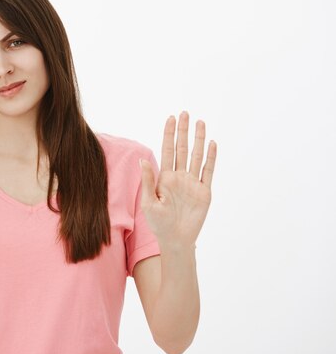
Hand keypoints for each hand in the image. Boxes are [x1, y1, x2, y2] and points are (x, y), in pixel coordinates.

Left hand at [139, 111, 216, 248]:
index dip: (169, 134)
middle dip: (183, 131)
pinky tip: (212, 144)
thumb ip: (148, 181)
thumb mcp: (148, 202)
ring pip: (196, 156)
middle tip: (185, 114)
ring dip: (198, 140)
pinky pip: (208, 172)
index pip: (167, 150)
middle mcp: (180, 177)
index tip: (171, 118)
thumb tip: (142, 160)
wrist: (175, 240)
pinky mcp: (205, 192)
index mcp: (165, 177)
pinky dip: (210, 158)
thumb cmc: (158, 223)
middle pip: (182, 149)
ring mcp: (193, 183)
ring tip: (200, 123)